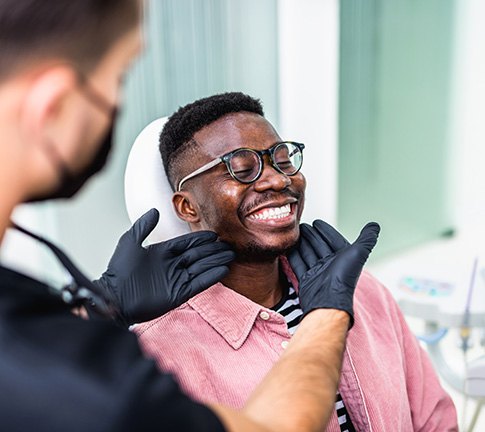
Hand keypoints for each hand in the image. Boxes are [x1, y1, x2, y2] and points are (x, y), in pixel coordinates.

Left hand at [94, 208, 234, 325]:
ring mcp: (177, 279)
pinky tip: (223, 270)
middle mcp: (172, 265)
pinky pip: (199, 283)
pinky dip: (212, 276)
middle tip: (228, 245)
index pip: (186, 243)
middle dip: (213, 250)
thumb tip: (155, 210)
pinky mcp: (179, 293)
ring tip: (230, 255)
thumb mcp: (130, 242)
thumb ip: (143, 226)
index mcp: (162, 253)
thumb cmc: (119, 270)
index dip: (201, 239)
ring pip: (201, 267)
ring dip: (216, 261)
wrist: (114, 296)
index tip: (214, 235)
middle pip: (198, 254)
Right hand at [288, 220, 379, 326]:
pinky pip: (298, 264)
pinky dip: (293, 255)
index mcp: (343, 258)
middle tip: (302, 225)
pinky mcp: (306, 280)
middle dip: (311, 234)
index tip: (317, 222)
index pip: (333, 239)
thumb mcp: (358, 253)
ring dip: (301, 242)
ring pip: (308, 253)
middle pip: (319, 245)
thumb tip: (375, 225)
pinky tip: (288, 247)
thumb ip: (367, 239)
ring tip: (295, 233)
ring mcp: (318, 272)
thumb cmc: (343, 278)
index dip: (326, 230)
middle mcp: (331, 265)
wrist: (328, 302)